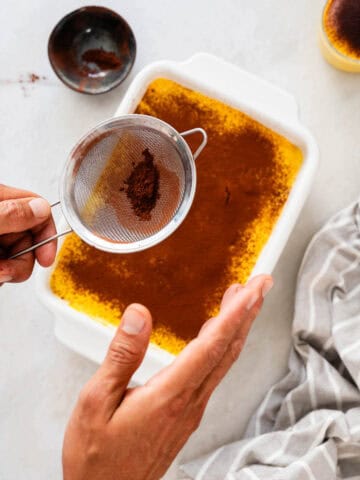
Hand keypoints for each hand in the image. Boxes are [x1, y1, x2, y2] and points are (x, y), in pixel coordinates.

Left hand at [0, 184, 55, 282]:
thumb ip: (11, 214)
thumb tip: (41, 208)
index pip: (37, 209)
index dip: (46, 235)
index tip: (46, 258)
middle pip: (28, 237)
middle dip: (22, 260)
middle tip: (6, 271)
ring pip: (15, 255)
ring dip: (9, 270)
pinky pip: (4, 264)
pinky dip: (1, 275)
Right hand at [63, 274, 272, 479]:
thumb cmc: (96, 457)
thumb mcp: (96, 401)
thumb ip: (121, 355)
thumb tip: (139, 314)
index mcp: (169, 395)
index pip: (211, 346)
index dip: (235, 314)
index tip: (252, 289)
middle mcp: (189, 402)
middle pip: (227, 351)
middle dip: (248, 314)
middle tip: (260, 285)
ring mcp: (191, 411)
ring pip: (224, 362)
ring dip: (237, 329)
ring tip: (243, 302)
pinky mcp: (186, 417)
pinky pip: (213, 374)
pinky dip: (223, 347)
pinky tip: (217, 337)